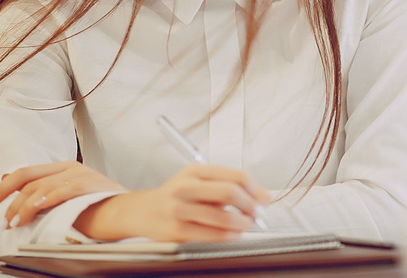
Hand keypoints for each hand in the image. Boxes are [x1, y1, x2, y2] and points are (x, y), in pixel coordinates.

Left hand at [0, 161, 126, 227]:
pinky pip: (60, 191)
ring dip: (22, 207)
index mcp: (64, 169)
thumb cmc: (98, 210)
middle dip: (6, 196)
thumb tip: (7, 179)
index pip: (26, 173)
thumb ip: (43, 193)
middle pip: (27, 177)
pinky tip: (32, 210)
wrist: (129, 213)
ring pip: (40, 187)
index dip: (3, 187)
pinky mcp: (88, 185)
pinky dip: (43, 201)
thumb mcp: (66, 201)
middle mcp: (69, 167)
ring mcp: (79, 174)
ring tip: (14, 222)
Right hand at [73, 164, 271, 241]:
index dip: (255, 189)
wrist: (142, 211)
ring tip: (246, 224)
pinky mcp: (178, 229)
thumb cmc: (176, 196)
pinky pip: (213, 235)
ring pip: (223, 217)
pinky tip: (233, 234)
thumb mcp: (200, 181)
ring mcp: (180, 209)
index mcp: (196, 170)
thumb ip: (230, 185)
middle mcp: (187, 186)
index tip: (262, 199)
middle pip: (231, 193)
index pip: (236, 176)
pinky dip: (230, 236)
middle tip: (257, 213)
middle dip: (251, 206)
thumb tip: (264, 197)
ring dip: (243, 223)